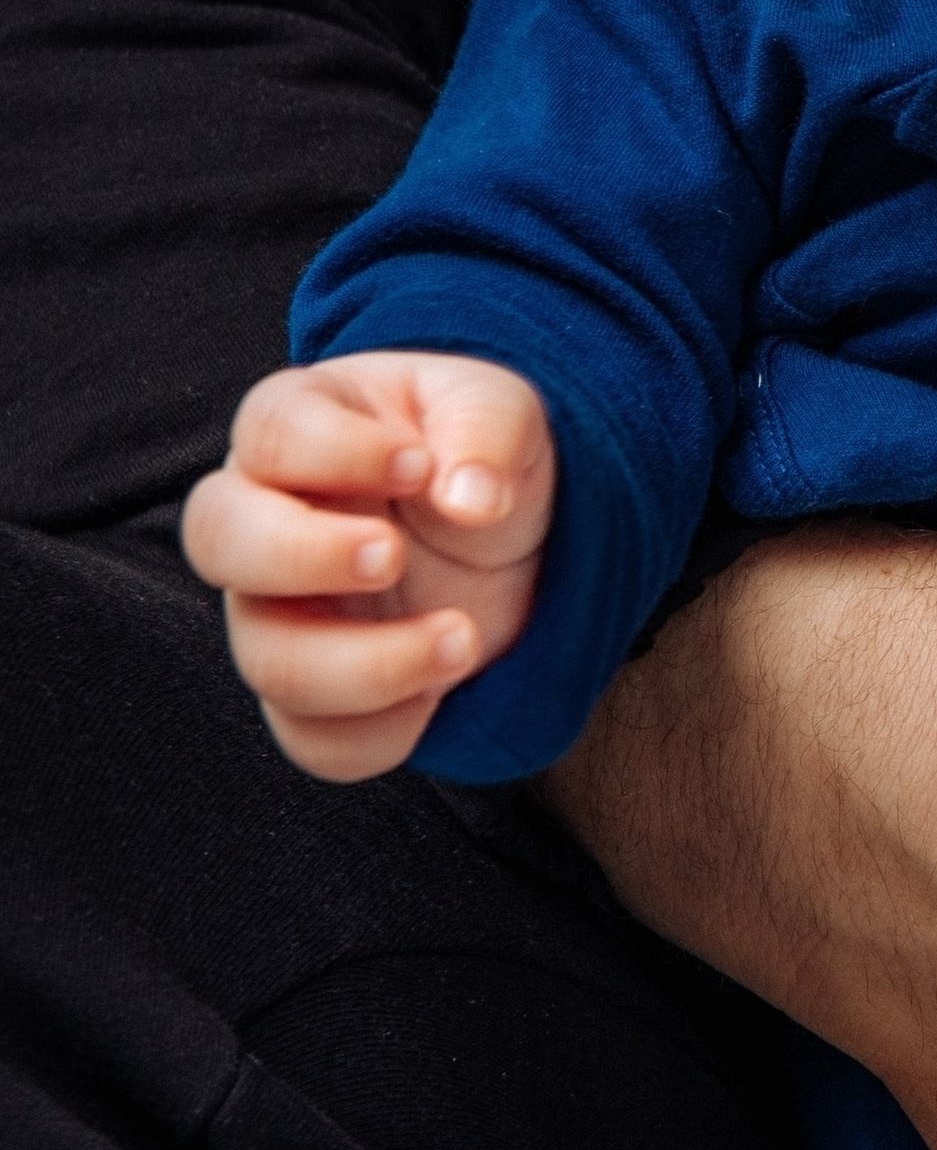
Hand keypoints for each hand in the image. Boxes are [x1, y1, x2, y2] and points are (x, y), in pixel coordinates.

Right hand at [181, 352, 554, 779]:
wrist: (506, 536)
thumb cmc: (473, 452)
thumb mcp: (499, 411)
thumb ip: (485, 432)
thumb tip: (469, 499)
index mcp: (298, 427)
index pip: (270, 431)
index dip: (336, 452)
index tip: (420, 464)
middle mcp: (262, 521)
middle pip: (217, 539)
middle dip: (304, 554)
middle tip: (394, 553)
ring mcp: (276, 615)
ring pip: (268, 660)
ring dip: (370, 663)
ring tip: (463, 636)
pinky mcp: (311, 695)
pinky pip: (314, 738)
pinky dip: (384, 729)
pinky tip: (444, 687)